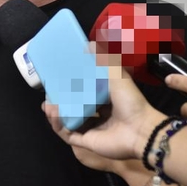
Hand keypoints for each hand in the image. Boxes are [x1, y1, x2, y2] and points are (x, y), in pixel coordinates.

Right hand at [43, 66, 165, 160]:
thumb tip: (89, 44)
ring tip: (47, 103)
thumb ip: (105, 61)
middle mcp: (97, 117)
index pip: (83, 96)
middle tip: (48, 94)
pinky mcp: (85, 141)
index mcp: (105, 103)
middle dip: (58, 102)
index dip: (70, 89)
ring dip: (55, 113)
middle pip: (72, 109)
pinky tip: (53, 112)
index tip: (58, 82)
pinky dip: (58, 124)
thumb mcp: (118, 76)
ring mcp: (91, 130)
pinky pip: (67, 133)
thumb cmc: (131, 102)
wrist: (140, 129)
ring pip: (67, 122)